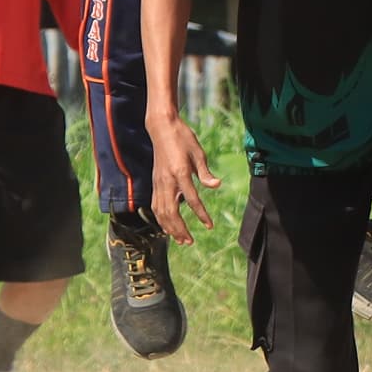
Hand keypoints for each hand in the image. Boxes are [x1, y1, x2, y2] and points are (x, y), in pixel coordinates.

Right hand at [150, 116, 218, 244]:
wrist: (162, 129)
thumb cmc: (183, 138)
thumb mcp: (198, 153)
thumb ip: (205, 172)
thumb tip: (216, 186)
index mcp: (180, 173)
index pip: (192, 200)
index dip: (201, 215)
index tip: (209, 226)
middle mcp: (167, 181)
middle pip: (171, 212)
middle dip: (180, 230)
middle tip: (190, 242)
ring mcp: (158, 183)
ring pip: (161, 212)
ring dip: (170, 228)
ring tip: (180, 240)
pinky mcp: (154, 183)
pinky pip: (155, 206)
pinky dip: (160, 219)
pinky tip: (166, 227)